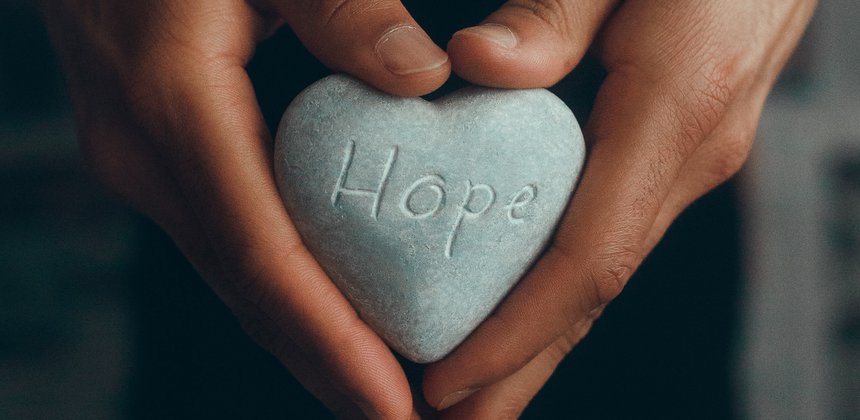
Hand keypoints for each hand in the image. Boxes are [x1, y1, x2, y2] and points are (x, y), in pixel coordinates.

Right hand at [40, 1, 453, 417]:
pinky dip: (283, 294)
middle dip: (325, 367)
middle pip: (249, 290)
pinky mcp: (160, 157)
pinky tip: (330, 316)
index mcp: (177, 105)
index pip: (264, 255)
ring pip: (236, 278)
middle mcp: (148, 155)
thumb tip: (422, 77)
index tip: (392, 402)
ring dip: (305, 341)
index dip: (329, 339)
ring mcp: (145, 162)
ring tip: (378, 391)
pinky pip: (229, 244)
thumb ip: (343, 8)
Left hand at [422, 0, 815, 416]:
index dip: (515, 332)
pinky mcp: (674, 155)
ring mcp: (687, 163)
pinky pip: (608, 239)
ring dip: (538, 342)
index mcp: (675, 111)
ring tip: (472, 393)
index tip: (446, 381)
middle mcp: (688, 158)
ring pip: (602, 275)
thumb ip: (551, 16)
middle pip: (594, 292)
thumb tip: (472, 64)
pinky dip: (559, 290)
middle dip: (522, 369)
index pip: (586, 258)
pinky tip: (520, 310)